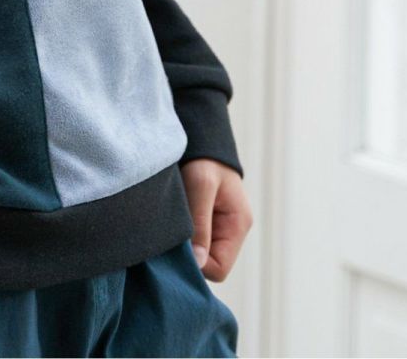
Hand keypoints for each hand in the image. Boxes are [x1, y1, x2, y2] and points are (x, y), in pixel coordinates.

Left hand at [179, 158, 252, 281]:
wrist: (201, 138)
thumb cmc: (203, 158)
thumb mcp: (201, 185)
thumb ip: (200, 223)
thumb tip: (198, 262)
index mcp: (237, 226)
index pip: (219, 269)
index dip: (198, 264)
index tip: (178, 246)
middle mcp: (230, 231)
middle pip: (208, 263)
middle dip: (189, 255)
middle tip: (170, 236)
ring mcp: (218, 227)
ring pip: (199, 253)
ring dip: (184, 244)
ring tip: (171, 224)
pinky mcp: (205, 221)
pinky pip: (193, 241)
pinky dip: (181, 236)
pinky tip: (170, 222)